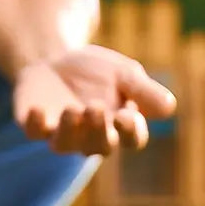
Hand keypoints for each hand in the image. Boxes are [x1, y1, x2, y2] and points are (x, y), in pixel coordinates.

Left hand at [13, 45, 177, 155]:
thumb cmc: (98, 72)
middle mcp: (91, 137)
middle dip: (99, 130)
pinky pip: (35, 132)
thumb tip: (169, 107)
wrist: (58, 59)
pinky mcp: (35, 125)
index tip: (127, 115)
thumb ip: (145, 91)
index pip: (131, 138)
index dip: (130, 131)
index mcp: (120, 127)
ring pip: (66, 145)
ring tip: (74, 110)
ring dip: (71, 130)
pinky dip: (36, 124)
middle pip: (100, 146)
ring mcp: (62, 133)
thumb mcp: (125, 73)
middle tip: (96, 108)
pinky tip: (38, 110)